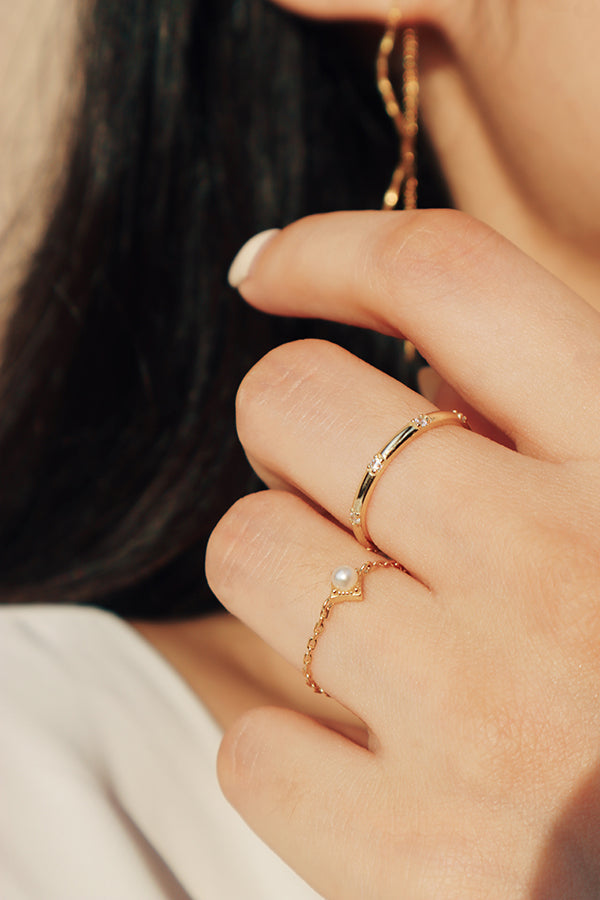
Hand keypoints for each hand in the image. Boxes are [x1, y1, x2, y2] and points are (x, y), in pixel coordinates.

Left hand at [206, 210, 599, 898]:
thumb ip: (560, 425)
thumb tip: (425, 361)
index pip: (448, 277)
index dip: (332, 251)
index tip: (264, 272)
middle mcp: (556, 568)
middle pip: (294, 401)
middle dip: (285, 432)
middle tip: (330, 490)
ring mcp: (482, 715)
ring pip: (247, 552)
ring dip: (280, 578)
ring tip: (363, 628)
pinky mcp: (420, 858)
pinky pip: (253, 746)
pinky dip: (290, 749)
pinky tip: (370, 764)